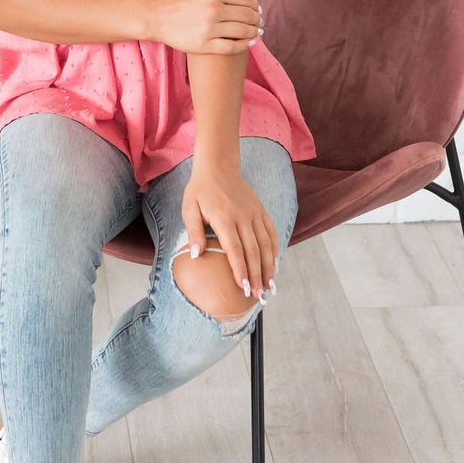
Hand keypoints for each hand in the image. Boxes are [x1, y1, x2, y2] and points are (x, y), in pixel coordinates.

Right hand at [155, 0, 262, 54]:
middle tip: (259, 21)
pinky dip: (244, 45)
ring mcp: (209, 29)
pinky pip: (231, 47)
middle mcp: (213, 10)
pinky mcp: (204, 45)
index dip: (255, 5)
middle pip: (246, 16)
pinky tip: (249, 43)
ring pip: (242, 31)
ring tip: (256, 32)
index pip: (245, 0)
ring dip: (254, 32)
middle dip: (257, 19)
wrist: (159, 18)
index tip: (258, 10)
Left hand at [182, 161, 278, 298]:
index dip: (240, 270)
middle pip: (253, 252)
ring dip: (268, 268)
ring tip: (269, 287)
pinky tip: (274, 267)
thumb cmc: (200, 190)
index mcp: (224, 218)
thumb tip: (196, 255)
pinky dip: (274, 251)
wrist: (218, 166)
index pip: (235, 249)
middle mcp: (243, 217)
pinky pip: (271, 233)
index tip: (244, 288)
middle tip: (258, 296)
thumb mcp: (189, 208)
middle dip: (256, 276)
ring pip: (265, 245)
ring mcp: (254, 214)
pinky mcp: (261, 211)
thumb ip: (194, 231)